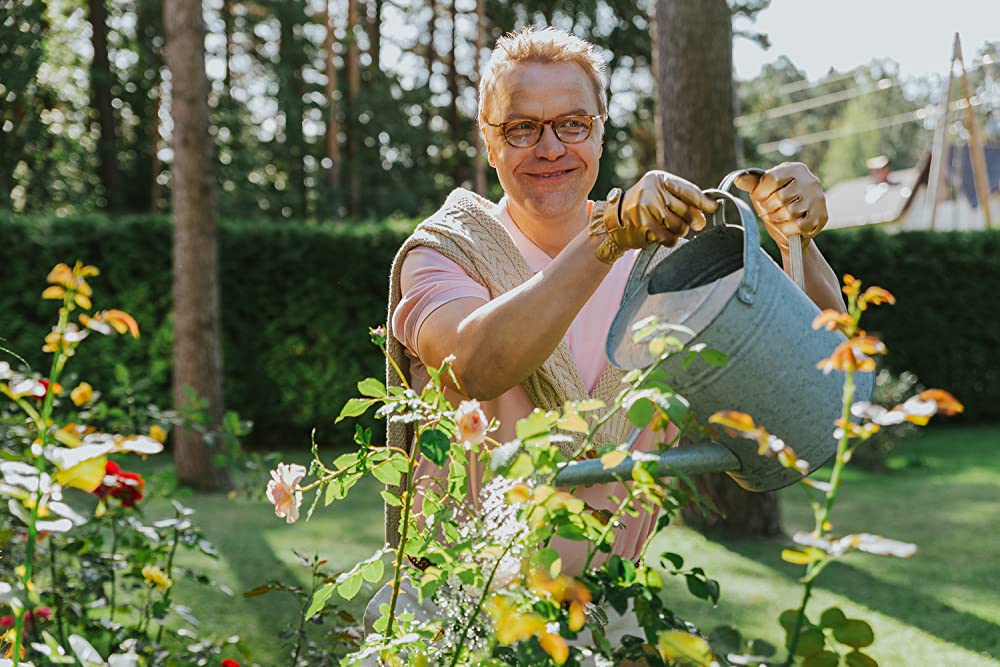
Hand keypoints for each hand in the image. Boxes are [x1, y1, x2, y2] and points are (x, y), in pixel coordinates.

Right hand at [589, 170, 717, 263]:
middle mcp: (652, 192)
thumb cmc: (641, 206)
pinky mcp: (644, 227)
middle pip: (687, 210)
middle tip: (696, 224)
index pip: (689, 191)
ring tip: (670, 227)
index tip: (714, 207)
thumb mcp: (658, 193)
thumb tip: (707, 211)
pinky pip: (670, 238)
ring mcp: (647, 210)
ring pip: (680, 226)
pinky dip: (670, 240)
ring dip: (680, 230)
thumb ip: (680, 198)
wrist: (612, 220)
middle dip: (694, 220)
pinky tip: (662, 235)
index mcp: (658, 179)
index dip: (704, 202)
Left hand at [734, 162, 827, 252]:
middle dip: (768, 209)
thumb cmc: (776, 203)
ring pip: (789, 212)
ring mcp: (818, 199)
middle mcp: (810, 181)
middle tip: (768, 211)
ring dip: (777, 220)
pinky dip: (787, 230)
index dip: (761, 193)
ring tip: (777, 218)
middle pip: (779, 197)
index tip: (759, 199)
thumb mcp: (763, 191)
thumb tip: (738, 180)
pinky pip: (798, 226)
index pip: (772, 179)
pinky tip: (787, 227)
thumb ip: (751, 184)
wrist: (795, 224)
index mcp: (795, 169)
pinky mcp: (821, 216)